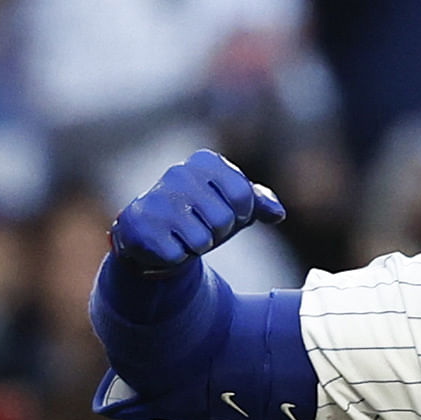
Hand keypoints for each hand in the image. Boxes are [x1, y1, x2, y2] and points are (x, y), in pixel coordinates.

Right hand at [106, 151, 280, 284]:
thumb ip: (258, 203)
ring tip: (183, 236)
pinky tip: (165, 244)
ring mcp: (158, 199)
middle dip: (218, 233)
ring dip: (197, 247)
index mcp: (205, 161)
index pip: (244, 195)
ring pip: (201, 240)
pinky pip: (178, 255)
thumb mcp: (232, 206)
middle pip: (224, 219)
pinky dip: (176, 257)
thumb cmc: (199, 217)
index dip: (241, 215)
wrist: (152, 237)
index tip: (226, 215)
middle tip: (201, 228)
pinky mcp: (141, 227)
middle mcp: (178, 173)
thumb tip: (278, 214)